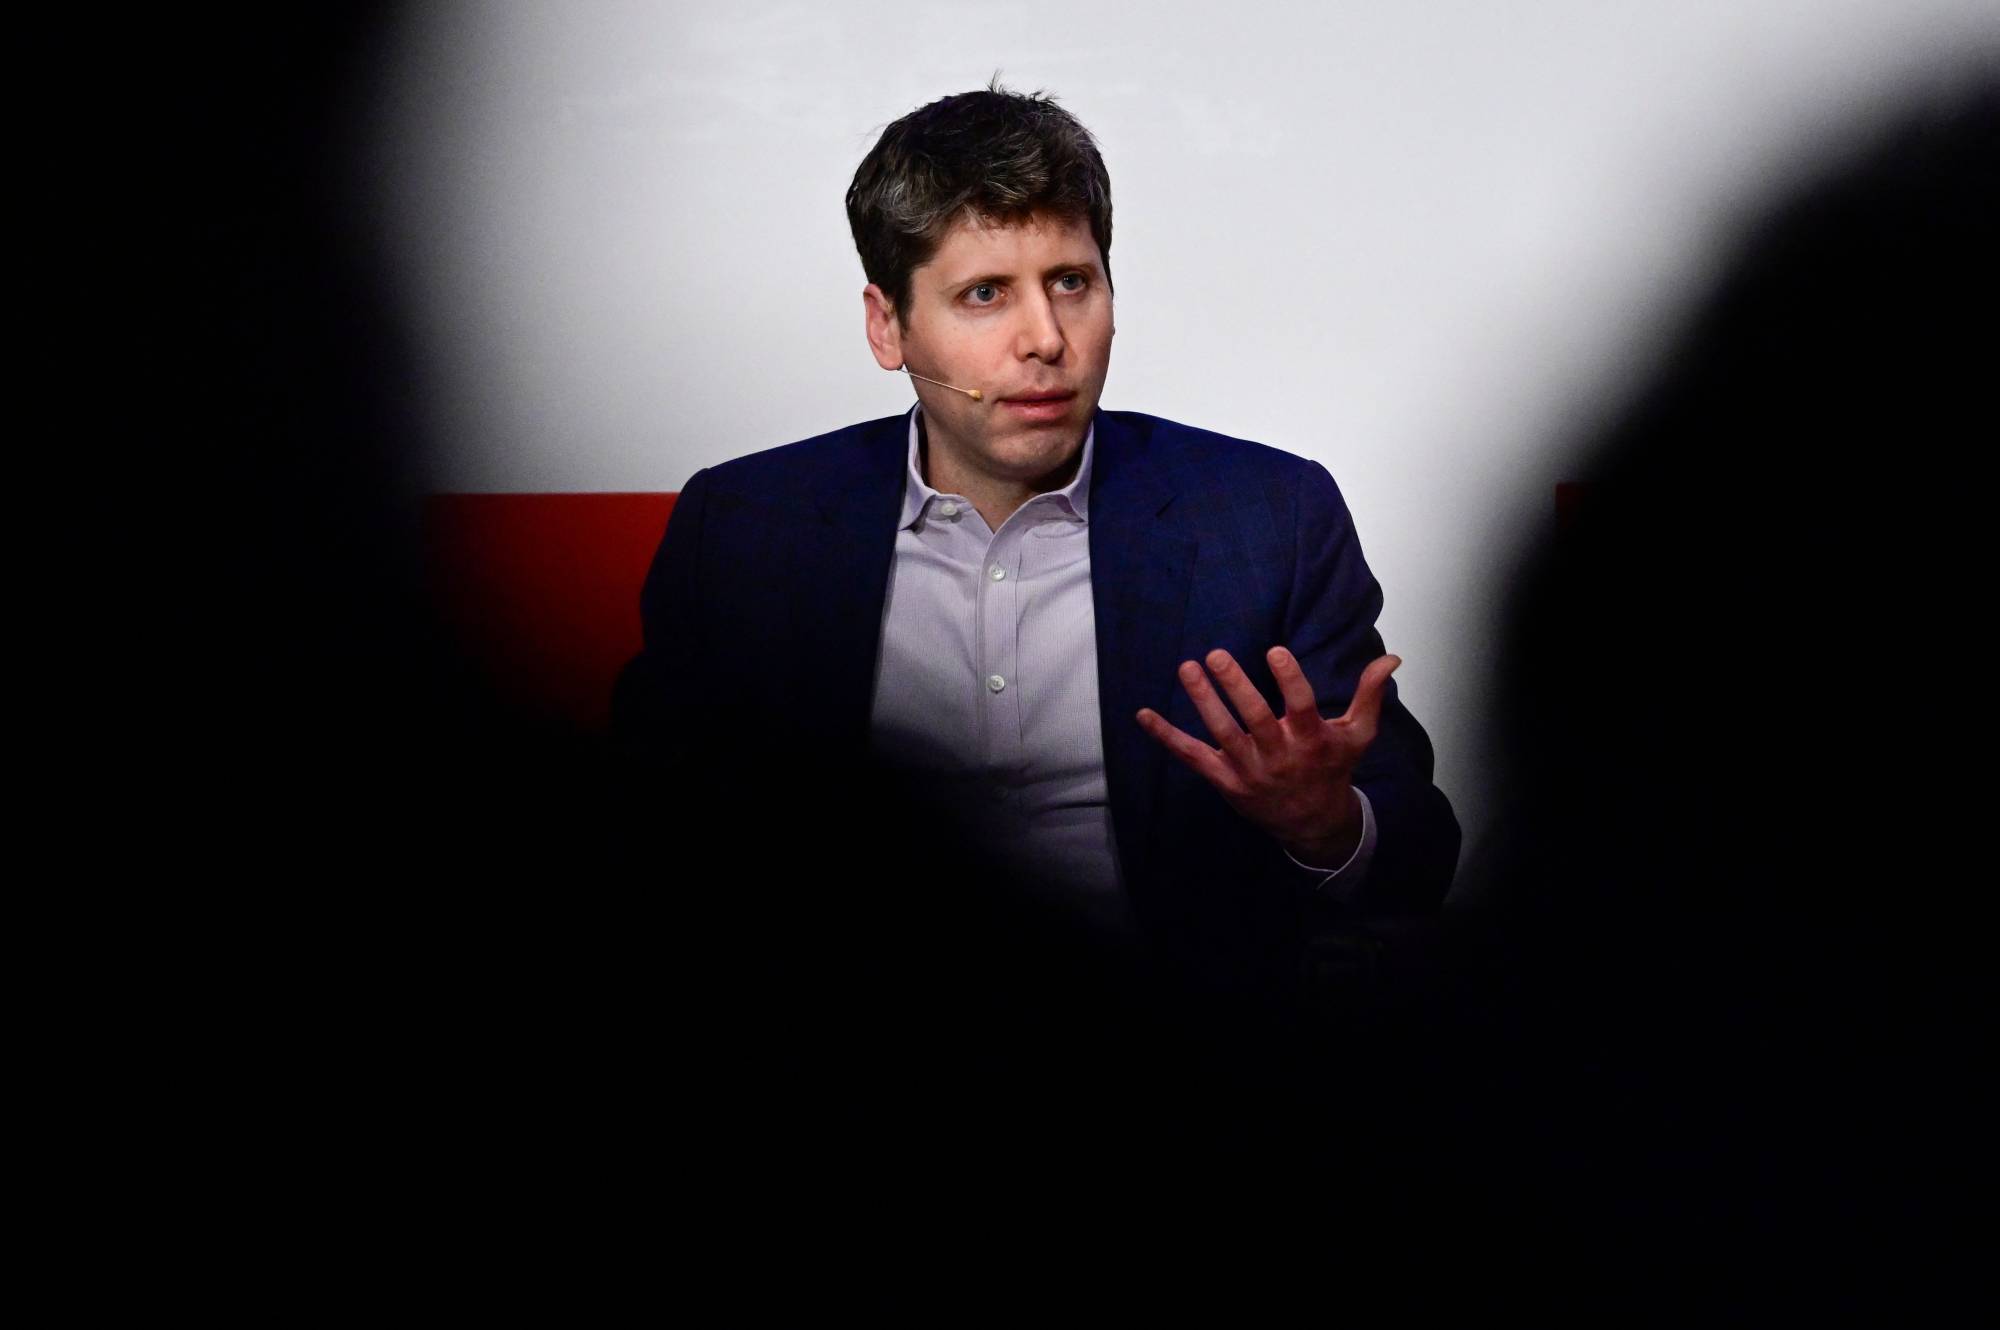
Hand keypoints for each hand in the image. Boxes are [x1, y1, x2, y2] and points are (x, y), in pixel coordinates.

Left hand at [1136, 647, 1399, 865]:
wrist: (1313, 823)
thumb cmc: (1333, 769)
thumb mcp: (1358, 735)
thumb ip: (1369, 694)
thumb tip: (1392, 658)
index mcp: (1311, 741)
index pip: (1300, 706)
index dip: (1288, 680)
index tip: (1274, 651)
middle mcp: (1278, 756)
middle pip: (1254, 719)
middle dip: (1234, 687)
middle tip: (1215, 654)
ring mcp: (1248, 770)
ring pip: (1221, 733)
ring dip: (1202, 701)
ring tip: (1188, 667)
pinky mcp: (1224, 780)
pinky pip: (1191, 757)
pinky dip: (1166, 737)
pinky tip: (1144, 714)